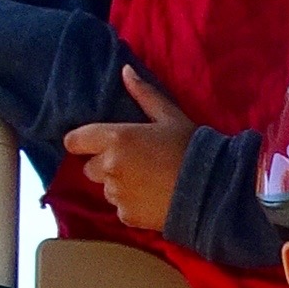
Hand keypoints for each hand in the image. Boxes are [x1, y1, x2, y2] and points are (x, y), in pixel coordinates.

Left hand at [62, 63, 193, 228]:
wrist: (213, 191)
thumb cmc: (191, 148)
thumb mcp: (170, 116)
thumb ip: (144, 94)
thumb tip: (125, 70)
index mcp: (116, 138)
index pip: (75, 141)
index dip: (81, 142)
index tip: (92, 144)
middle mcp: (110, 167)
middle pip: (90, 168)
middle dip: (105, 165)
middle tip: (134, 164)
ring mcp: (118, 194)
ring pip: (107, 189)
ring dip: (119, 185)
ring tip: (147, 183)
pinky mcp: (128, 216)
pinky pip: (121, 209)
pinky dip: (132, 205)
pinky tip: (153, 199)